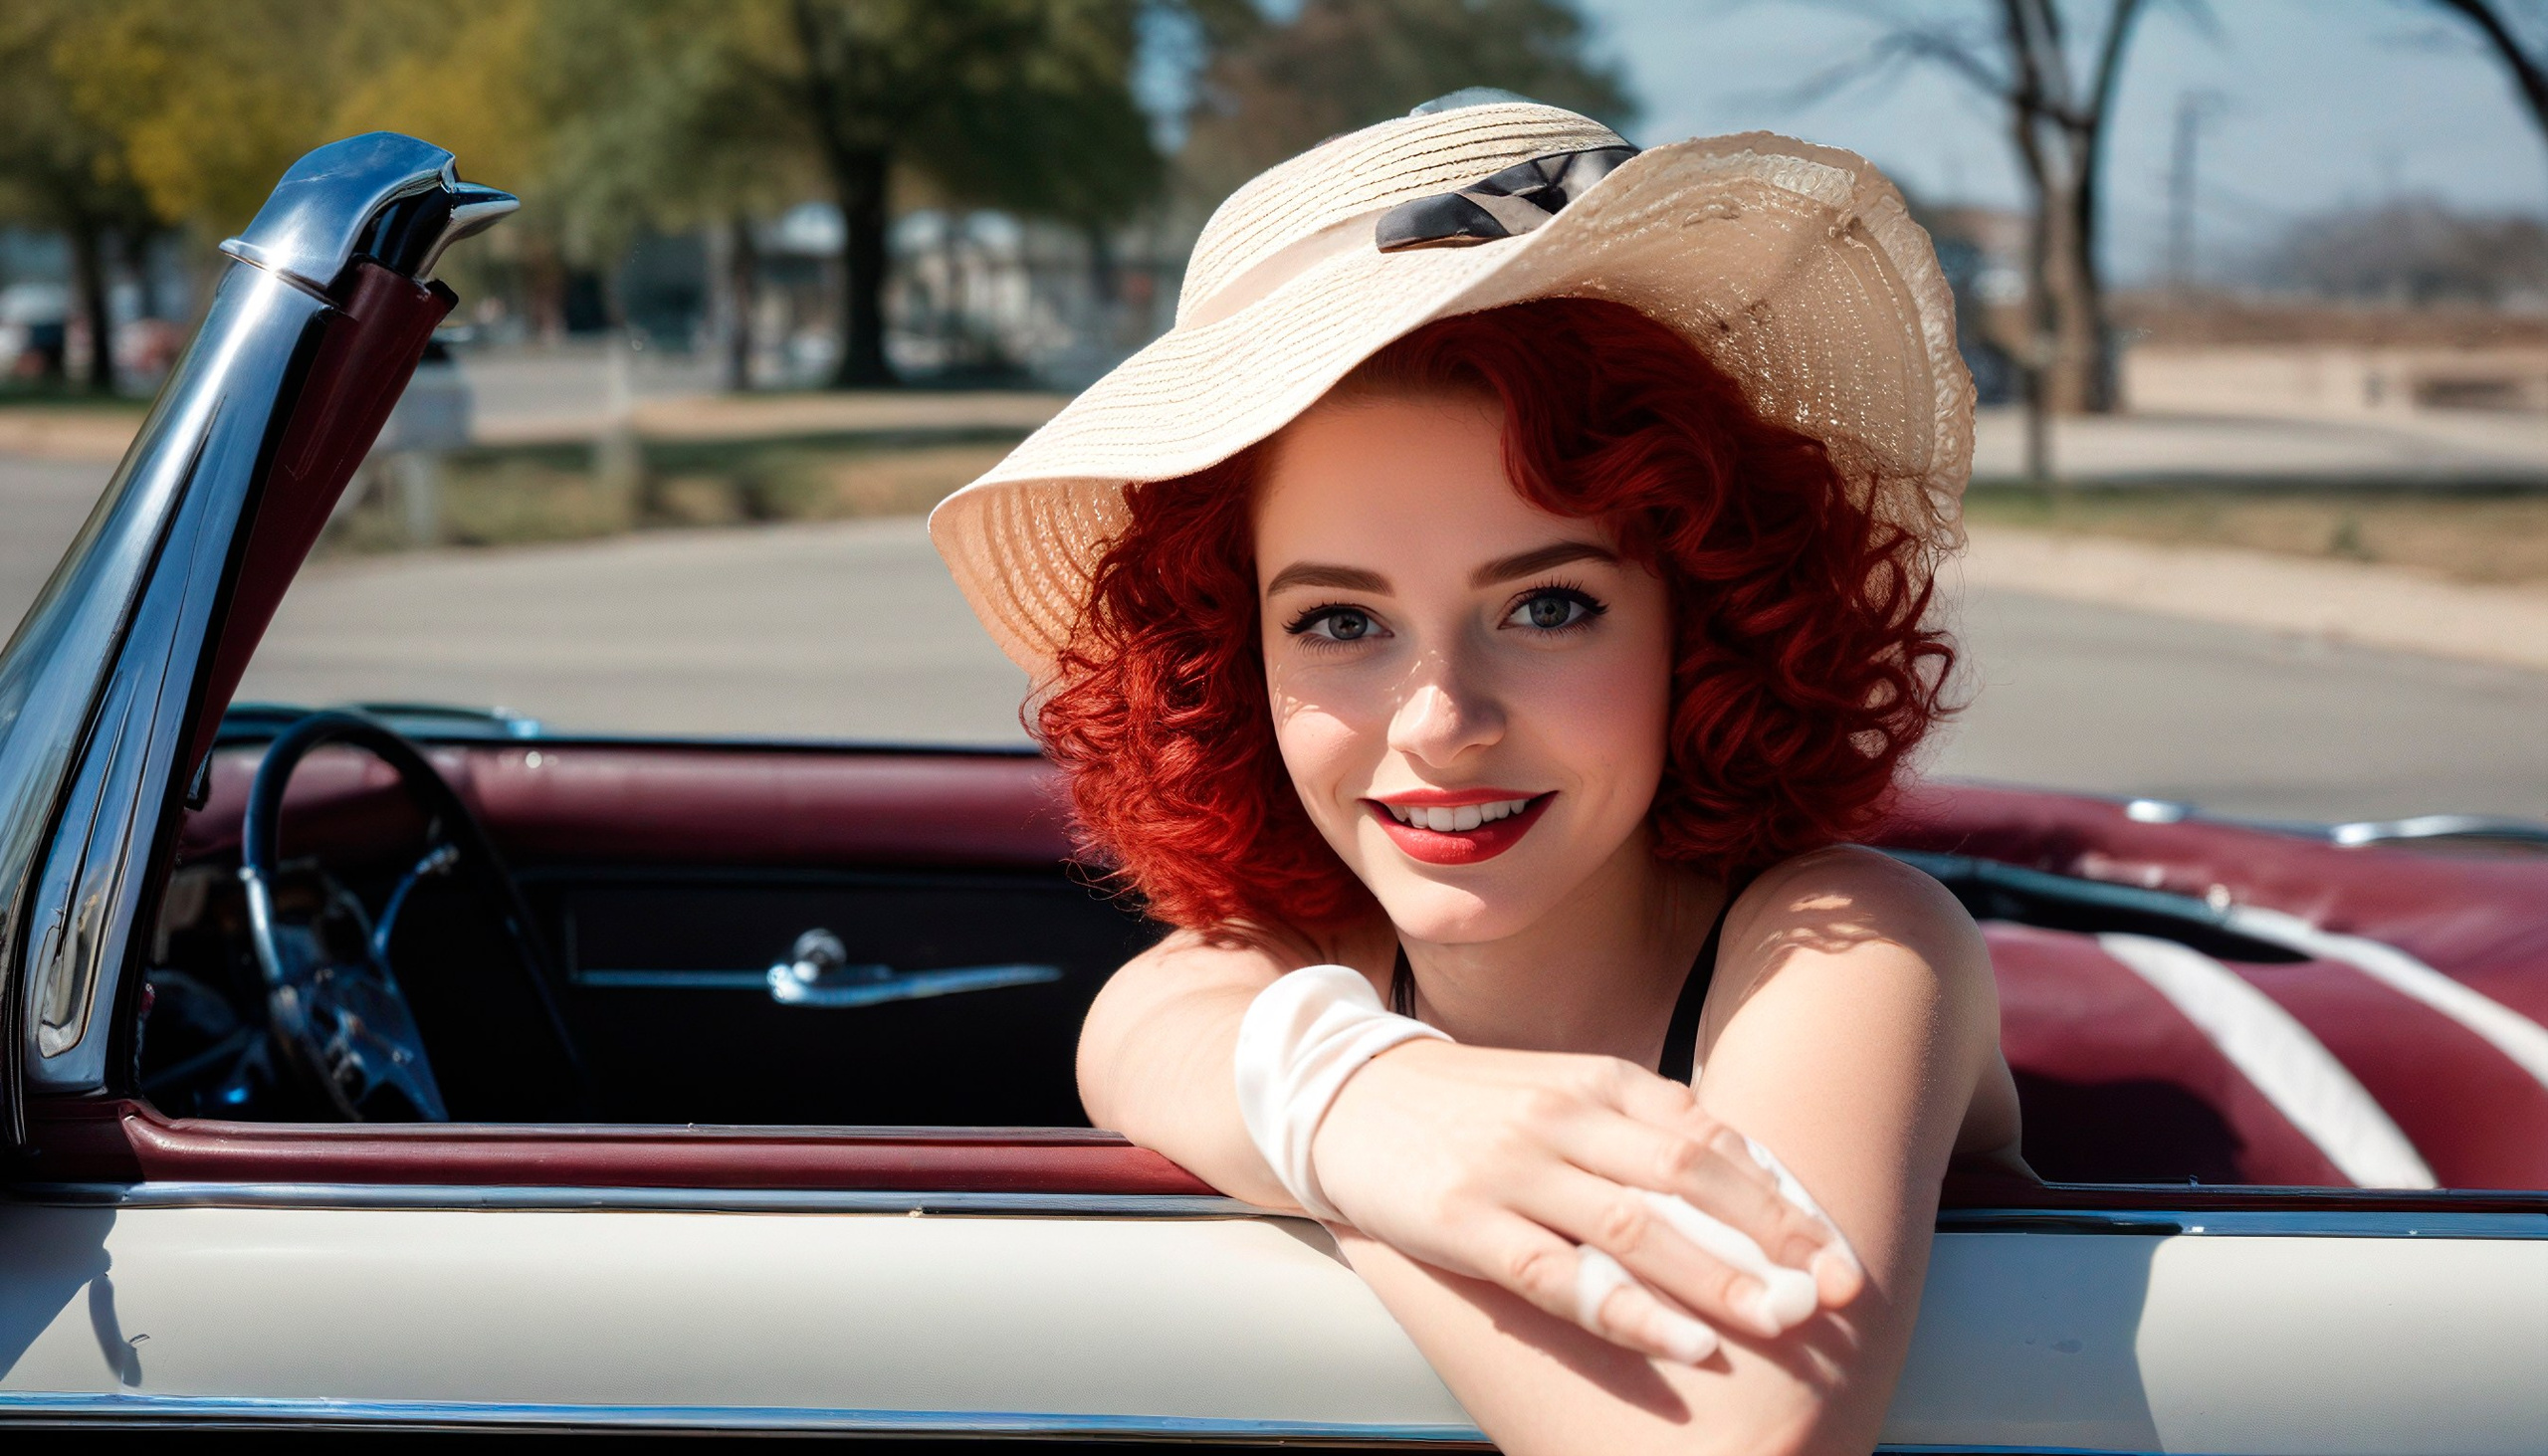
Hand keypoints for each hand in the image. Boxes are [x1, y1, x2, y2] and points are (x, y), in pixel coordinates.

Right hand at [1309, 1038, 1863, 1362]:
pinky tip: (1680, 1343)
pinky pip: (1557, 1272)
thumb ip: (1645, 1131)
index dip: (1782, 1196)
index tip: (1840, 1250)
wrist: (1343, 1094)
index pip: (1711, 1138)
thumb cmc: (1473, 1106)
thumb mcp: (1565, 1092)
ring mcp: (1513, 1165)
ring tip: (1781, 1321)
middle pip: (1688, 1178)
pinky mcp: (1463, 1217)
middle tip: (1835, 1291)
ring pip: (1632, 1225)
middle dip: (1771, 1237)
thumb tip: (1750, 1184)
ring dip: (1715, 1277)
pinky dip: (1625, 1310)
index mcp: (1600, 1081)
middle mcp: (1564, 1115)